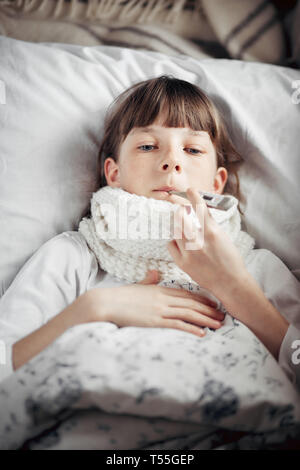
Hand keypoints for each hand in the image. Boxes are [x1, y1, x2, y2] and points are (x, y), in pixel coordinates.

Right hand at [86, 270, 224, 337]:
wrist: (105, 303)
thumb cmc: (119, 296)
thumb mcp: (137, 286)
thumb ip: (148, 280)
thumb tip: (155, 272)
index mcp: (159, 289)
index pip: (186, 293)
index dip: (202, 298)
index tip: (213, 302)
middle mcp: (163, 298)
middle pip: (191, 303)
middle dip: (209, 309)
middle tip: (223, 314)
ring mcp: (160, 309)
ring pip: (189, 313)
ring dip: (206, 319)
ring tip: (218, 324)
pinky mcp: (155, 321)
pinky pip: (178, 324)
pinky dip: (191, 329)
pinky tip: (202, 333)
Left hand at [167, 188, 248, 296]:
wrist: (230, 283)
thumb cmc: (230, 260)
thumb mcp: (223, 237)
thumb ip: (210, 223)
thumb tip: (201, 209)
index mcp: (211, 232)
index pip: (199, 207)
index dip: (193, 195)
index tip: (190, 190)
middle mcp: (198, 241)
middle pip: (180, 216)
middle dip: (181, 211)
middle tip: (183, 211)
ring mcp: (188, 252)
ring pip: (175, 230)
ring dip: (178, 226)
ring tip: (185, 230)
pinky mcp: (182, 263)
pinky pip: (171, 245)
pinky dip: (175, 241)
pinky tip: (181, 244)